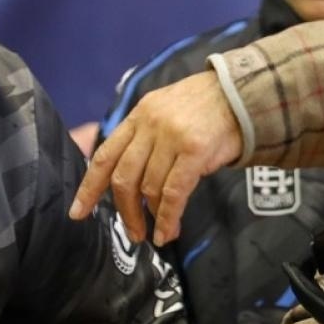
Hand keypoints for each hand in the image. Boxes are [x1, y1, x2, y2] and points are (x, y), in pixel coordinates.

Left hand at [68, 70, 242, 244]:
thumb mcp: (167, 111)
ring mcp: (171, 136)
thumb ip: (147, 138)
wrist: (245, 91)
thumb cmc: (208, 106)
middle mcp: (150, 124)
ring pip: (150, 187)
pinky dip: (168, 218)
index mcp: (139, 115)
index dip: (90, 187)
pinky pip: (174, 193)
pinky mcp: (194, 149)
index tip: (78, 213)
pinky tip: (168, 232)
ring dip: (153, 216)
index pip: (106, 155)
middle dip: (126, 211)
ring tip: (160, 232)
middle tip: (133, 232)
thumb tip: (133, 181)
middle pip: (125, 177)